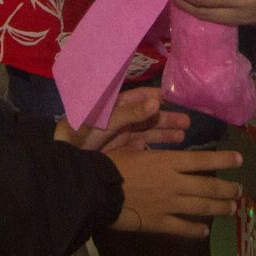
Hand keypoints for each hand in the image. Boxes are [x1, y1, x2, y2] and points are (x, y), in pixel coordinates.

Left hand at [54, 85, 189, 153]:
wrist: (68, 158)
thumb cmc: (83, 133)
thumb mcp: (108, 120)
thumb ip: (132, 112)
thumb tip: (158, 100)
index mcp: (117, 105)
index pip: (141, 96)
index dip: (158, 97)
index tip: (175, 98)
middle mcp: (123, 117)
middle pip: (149, 115)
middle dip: (167, 117)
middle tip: (187, 122)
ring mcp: (124, 134)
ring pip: (149, 131)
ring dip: (166, 132)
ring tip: (183, 136)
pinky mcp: (124, 150)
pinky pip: (144, 146)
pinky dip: (156, 147)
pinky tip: (169, 150)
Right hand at [107, 147, 243, 237]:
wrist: (94, 190)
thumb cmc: (109, 162)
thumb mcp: (130, 143)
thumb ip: (151, 142)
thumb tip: (160, 124)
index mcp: (167, 162)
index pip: (202, 160)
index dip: (223, 160)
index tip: (240, 159)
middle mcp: (174, 183)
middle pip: (207, 186)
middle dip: (227, 189)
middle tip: (240, 190)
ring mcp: (168, 205)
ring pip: (201, 207)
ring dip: (219, 208)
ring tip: (233, 209)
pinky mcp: (159, 223)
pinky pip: (182, 228)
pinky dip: (195, 231)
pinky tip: (205, 232)